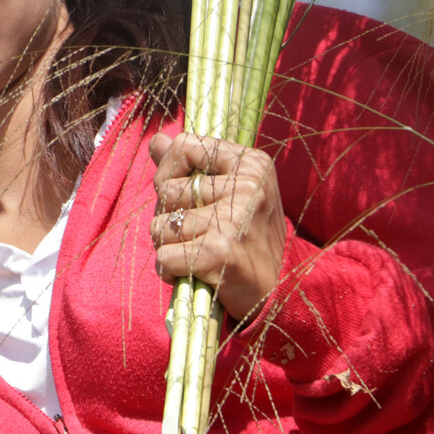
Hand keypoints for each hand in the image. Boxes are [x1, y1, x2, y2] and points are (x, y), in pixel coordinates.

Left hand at [148, 129, 286, 318]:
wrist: (276, 294)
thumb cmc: (246, 239)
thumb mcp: (229, 192)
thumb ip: (190, 165)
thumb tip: (157, 140)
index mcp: (251, 163)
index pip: (185, 145)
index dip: (170, 171)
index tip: (185, 195)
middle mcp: (247, 185)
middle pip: (166, 189)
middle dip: (168, 216)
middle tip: (196, 235)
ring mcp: (234, 218)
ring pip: (160, 225)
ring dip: (168, 246)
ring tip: (196, 254)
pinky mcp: (219, 251)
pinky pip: (164, 256)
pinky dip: (169, 271)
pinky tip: (192, 273)